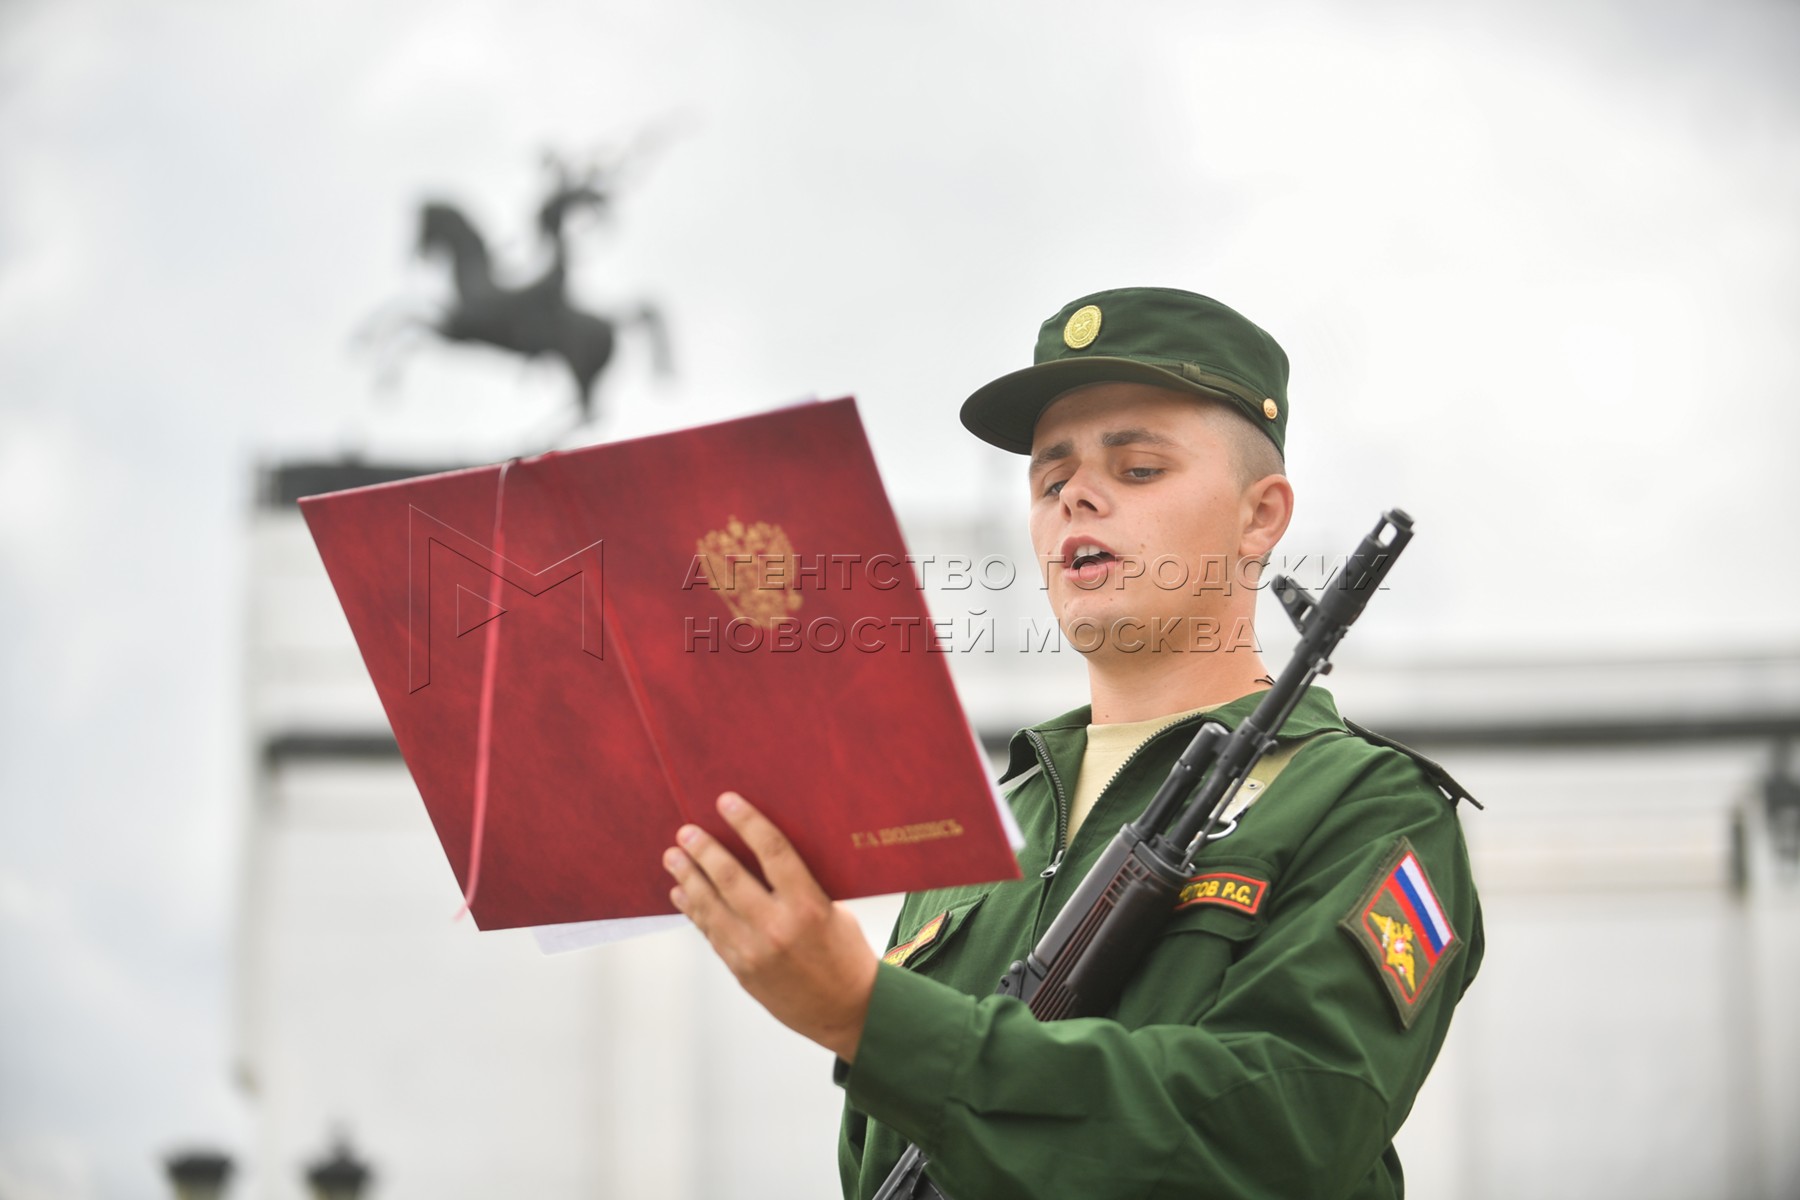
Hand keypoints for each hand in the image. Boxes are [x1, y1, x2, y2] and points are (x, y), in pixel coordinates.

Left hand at [664, 791, 878, 1061]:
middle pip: (729, 878)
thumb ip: (800, 887)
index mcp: (808, 906)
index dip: (747, 822)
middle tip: (686, 831)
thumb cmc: (846, 955)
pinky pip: (710, 933)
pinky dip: (693, 910)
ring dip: (688, 878)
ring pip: (710, 906)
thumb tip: (764, 856)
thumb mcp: (834, 912)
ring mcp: (754, 952)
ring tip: (672, 857)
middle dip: (703, 850)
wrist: (847, 1012)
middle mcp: (777, 928)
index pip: (772, 852)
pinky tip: (681, 893)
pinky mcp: (740, 970)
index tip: (726, 802)